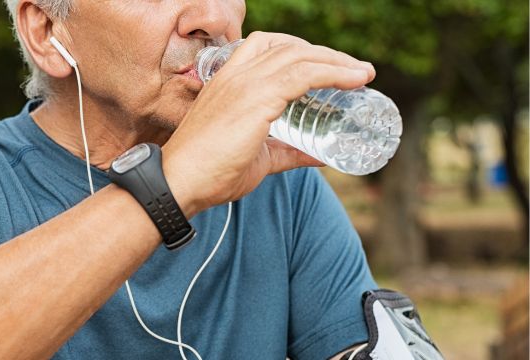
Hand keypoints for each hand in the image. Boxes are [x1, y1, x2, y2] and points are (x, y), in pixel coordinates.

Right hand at [162, 31, 375, 213]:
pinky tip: (354, 80)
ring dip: (337, 61)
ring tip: (363, 74)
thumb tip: (321, 156)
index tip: (328, 65)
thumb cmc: (209, 173)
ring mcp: (246, 84)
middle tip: (355, 70)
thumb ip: (287, 152)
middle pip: (289, 46)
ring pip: (300, 56)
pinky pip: (304, 75)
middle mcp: (236, 75)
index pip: (266, 46)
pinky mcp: (257, 99)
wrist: (180, 182)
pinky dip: (334, 73)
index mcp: (227, 81)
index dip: (301, 50)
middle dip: (326, 54)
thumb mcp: (257, 158)